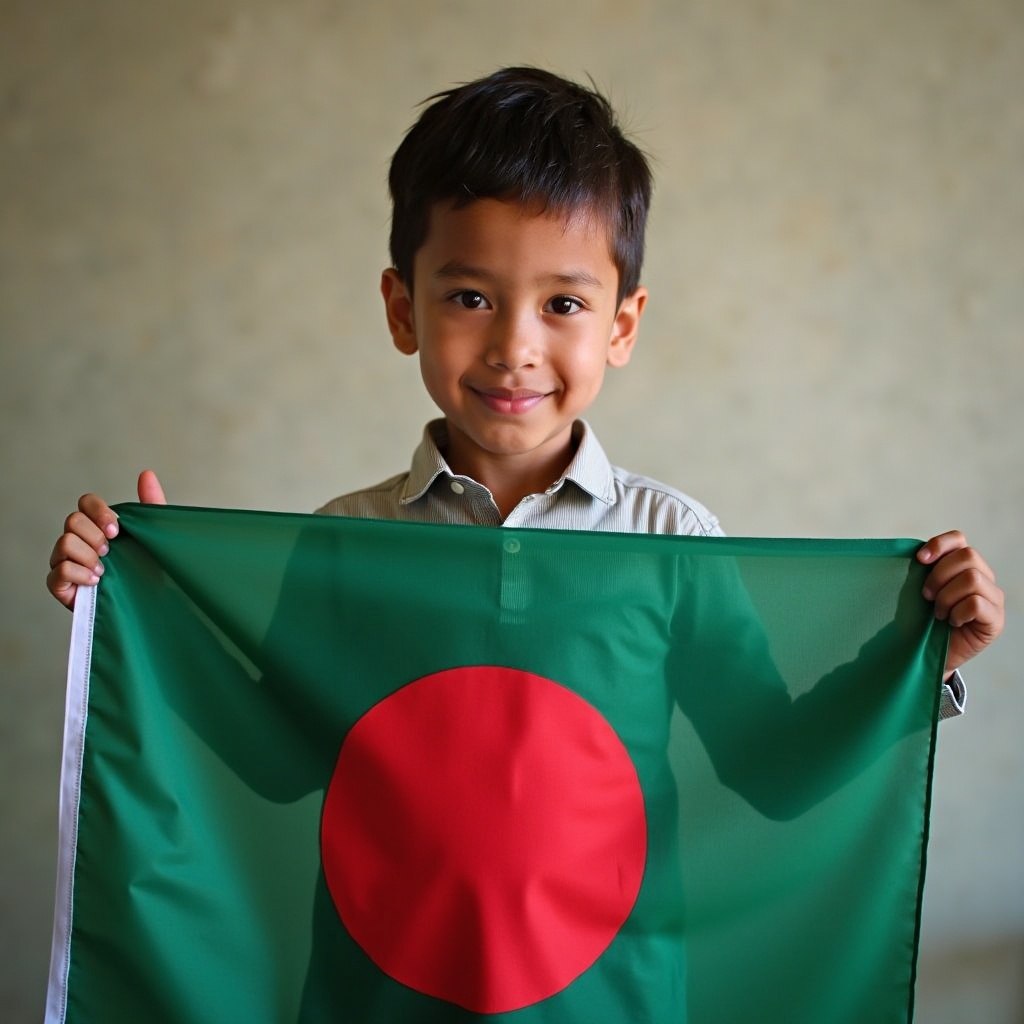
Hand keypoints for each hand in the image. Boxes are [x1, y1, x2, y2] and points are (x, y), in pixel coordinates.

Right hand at [46, 470, 166, 610]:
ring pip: (64, 543)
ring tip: (105, 569)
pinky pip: (57, 571)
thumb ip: (150, 505)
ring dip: (87, 555)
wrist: (150, 604)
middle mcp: (79, 540)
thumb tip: (147, 474)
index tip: (117, 529)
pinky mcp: (62, 586)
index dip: (99, 511)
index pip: (86, 503)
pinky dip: (78, 573)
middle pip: (72, 520)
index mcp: (98, 525)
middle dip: (94, 534)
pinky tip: (96, 581)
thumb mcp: (153, 536)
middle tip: (111, 550)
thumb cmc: (149, 569)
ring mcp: (67, 562)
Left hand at [917, 531, 1003, 679]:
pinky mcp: (995, 620)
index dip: (939, 544)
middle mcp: (985, 578)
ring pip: (972, 579)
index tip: (919, 559)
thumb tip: (912, 554)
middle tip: (926, 596)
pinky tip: (952, 622)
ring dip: (947, 596)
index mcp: (965, 566)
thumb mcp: (921, 591)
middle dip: (939, 575)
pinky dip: (957, 612)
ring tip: (939, 613)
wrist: (928, 654)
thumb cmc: (924, 620)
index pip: (959, 539)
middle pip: (968, 556)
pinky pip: (976, 603)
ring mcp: (993, 599)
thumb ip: (923, 571)